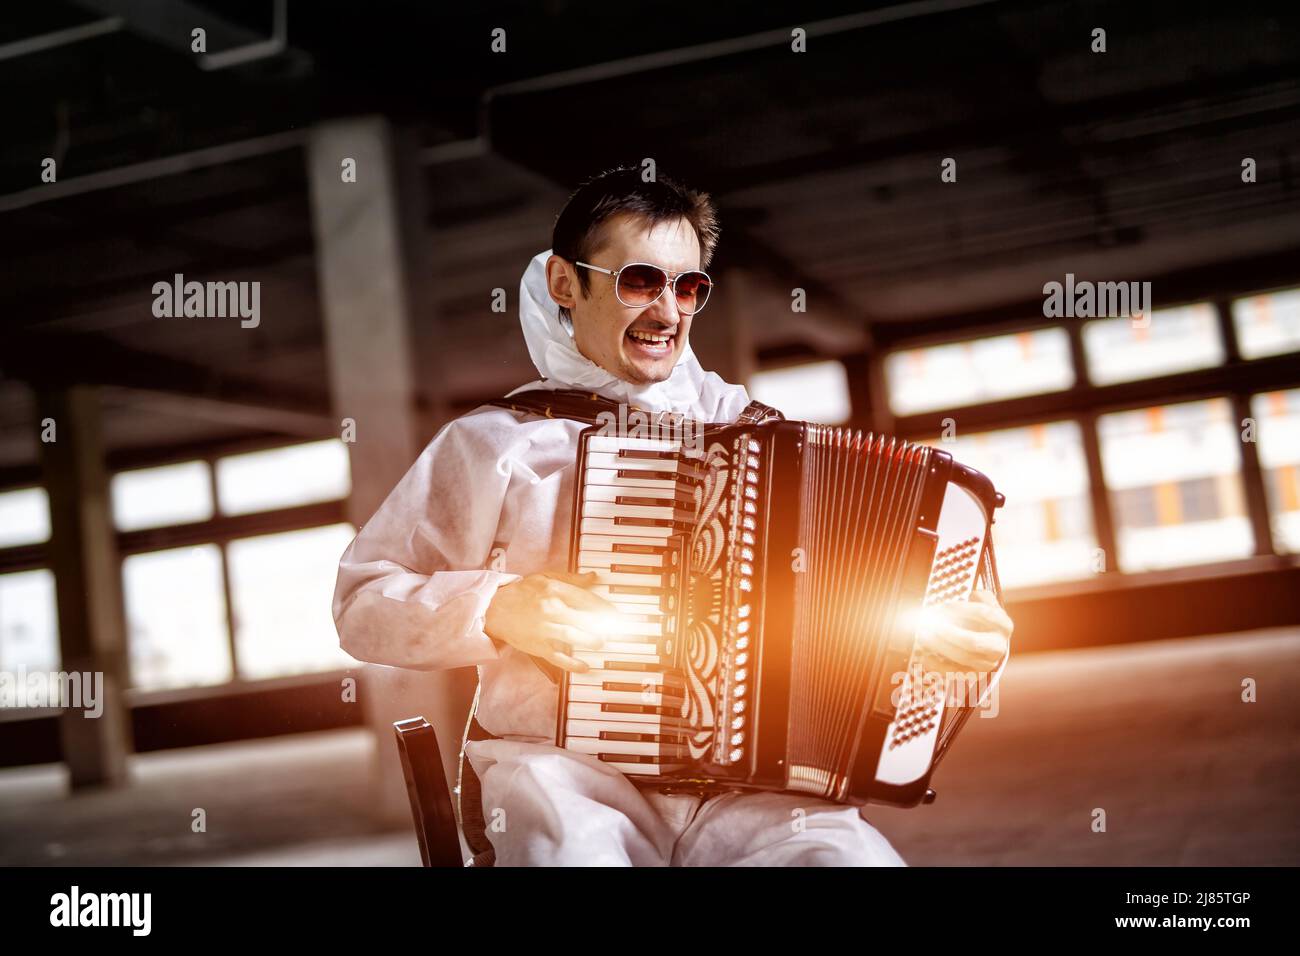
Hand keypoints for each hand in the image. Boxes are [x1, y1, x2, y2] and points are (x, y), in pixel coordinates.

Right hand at [484, 570, 617, 672]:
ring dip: (591, 641)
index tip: (617, 613)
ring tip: (602, 642)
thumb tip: (596, 578)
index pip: (586, 599)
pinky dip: (572, 664)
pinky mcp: (538, 646)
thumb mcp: (546, 578)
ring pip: (572, 636)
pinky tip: (585, 667)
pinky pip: (558, 657)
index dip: (605, 608)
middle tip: (616, 629)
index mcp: (555, 590)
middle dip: (603, 625)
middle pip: (583, 618)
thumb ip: (573, 579)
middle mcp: (551, 609)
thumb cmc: (523, 592)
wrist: (495, 608)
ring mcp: (544, 629)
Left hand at [915, 589, 1011, 674]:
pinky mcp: (972, 675)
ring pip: (961, 657)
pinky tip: (923, 654)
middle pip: (972, 641)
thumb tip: (973, 596)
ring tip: (922, 634)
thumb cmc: (981, 620)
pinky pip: (953, 673)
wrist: (987, 643)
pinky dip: (936, 665)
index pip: (984, 614)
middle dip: (947, 631)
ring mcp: (986, 664)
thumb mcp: (986, 603)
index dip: (961, 609)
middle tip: (929, 622)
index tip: (943, 606)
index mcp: (1003, 625)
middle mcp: (997, 647)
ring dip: (939, 645)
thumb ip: (980, 596)